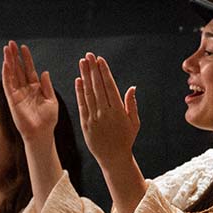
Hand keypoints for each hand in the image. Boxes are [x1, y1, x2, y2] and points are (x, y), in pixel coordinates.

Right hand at [1, 41, 57, 143]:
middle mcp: (26, 89)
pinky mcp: (12, 100)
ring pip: (12, 74)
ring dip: (9, 62)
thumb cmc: (48, 120)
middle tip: (11, 43)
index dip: (27, 59)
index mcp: (36, 88)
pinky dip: (6, 74)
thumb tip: (44, 72)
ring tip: (6, 49)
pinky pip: (8, 85)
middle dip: (14, 56)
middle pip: (18, 69)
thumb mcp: (51, 101)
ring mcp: (18, 94)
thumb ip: (47, 86)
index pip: (29, 70)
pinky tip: (5, 64)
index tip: (24, 47)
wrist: (42, 133)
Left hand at [75, 53, 139, 171]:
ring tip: (82, 62)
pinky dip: (79, 92)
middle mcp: (105, 112)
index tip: (100, 60)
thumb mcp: (134, 123)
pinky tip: (78, 80)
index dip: (104, 72)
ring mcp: (94, 117)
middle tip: (89, 55)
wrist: (113, 157)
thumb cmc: (126, 139)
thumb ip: (132, 105)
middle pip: (97, 87)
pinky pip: (81, 104)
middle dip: (93, 69)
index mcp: (118, 111)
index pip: (109, 87)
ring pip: (88, 93)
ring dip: (85, 76)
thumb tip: (131, 88)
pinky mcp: (85, 123)